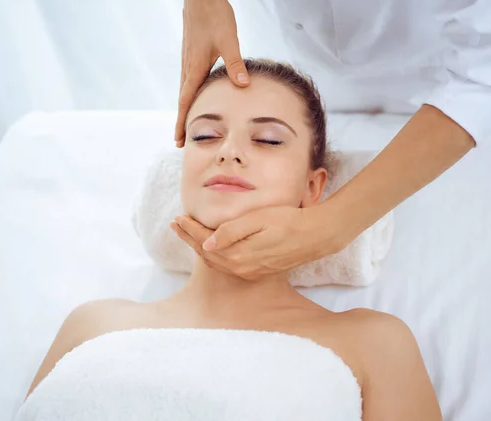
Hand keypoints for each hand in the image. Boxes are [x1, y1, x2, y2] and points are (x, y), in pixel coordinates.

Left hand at [170, 206, 341, 280]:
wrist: (315, 236)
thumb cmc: (288, 221)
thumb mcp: (259, 219)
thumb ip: (232, 231)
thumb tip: (208, 243)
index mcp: (239, 254)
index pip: (206, 242)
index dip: (190, 229)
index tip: (178, 217)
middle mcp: (242, 268)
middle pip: (207, 254)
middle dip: (189, 238)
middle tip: (175, 224)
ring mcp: (250, 272)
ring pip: (216, 262)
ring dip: (199, 247)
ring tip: (187, 234)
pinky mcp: (257, 271)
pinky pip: (227, 266)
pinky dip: (214, 256)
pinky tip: (211, 247)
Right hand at [176, 0, 249, 147]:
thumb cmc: (214, 15)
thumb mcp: (229, 40)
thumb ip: (235, 64)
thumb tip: (243, 85)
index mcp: (194, 68)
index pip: (185, 102)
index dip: (181, 122)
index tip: (178, 139)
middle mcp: (188, 67)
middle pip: (182, 101)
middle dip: (180, 121)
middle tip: (180, 141)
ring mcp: (188, 61)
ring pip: (185, 91)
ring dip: (184, 109)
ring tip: (186, 124)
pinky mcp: (191, 54)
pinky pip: (188, 81)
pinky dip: (188, 95)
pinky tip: (195, 96)